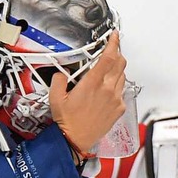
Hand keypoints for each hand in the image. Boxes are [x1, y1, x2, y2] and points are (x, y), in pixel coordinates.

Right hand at [49, 32, 126, 152]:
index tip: (114, 36)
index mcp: (92, 84)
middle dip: (117, 54)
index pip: (109, 57)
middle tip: (111, 51)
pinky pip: (122, 92)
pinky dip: (117, 86)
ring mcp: (115, 100)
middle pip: (120, 64)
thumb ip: (58, 80)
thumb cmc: (67, 122)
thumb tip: (61, 74)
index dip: (114, 43)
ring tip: (107, 72)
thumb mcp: (55, 97)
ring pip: (122, 76)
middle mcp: (107, 90)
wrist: (75, 141)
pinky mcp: (119, 109)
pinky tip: (107, 90)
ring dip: (117, 70)